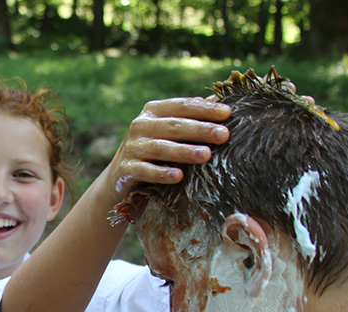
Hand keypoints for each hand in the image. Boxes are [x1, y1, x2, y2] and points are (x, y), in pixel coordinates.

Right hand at [106, 97, 230, 196]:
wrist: (119, 175)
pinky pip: (145, 171)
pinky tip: (178, 176)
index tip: (228, 113)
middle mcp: (140, 125)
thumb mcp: (168, 130)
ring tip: (206, 155)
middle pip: (174, 126)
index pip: (182, 106)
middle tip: (224, 135)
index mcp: (153, 111)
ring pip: (161, 148)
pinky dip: (161, 173)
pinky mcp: (125, 169)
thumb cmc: (153, 149)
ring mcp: (131, 147)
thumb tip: (217, 99)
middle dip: (200, 129)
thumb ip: (189, 116)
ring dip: (184, 151)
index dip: (204, 109)